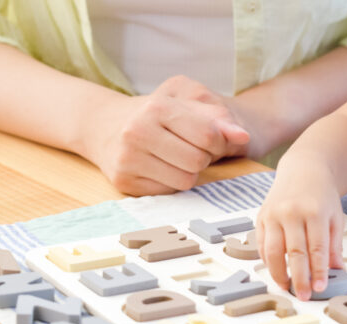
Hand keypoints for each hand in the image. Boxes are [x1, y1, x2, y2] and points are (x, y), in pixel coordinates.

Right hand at [82, 76, 250, 194]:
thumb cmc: (154, 114)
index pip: (209, 136)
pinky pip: (168, 193)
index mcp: (157, 107)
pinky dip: (170, 182)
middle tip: (187, 148)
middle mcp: (137, 131)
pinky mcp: (123, 182)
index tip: (209, 139)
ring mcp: (127, 158)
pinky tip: (158, 168)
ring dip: (188, 172)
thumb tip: (244, 137)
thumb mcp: (184, 106)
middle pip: (198, 161)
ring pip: (185, 181)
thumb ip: (218, 119)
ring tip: (174, 157)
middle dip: (201, 157)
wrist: (102, 125)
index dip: (217, 141)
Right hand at [256, 170, 345, 300]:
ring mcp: (273, 214)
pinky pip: (262, 244)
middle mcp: (291, 212)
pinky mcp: (261, 217)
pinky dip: (267, 261)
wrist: (303, 171)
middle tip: (304, 294)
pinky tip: (276, 271)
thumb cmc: (321, 195)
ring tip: (287, 287)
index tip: (319, 287)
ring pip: (273, 251)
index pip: (316, 248)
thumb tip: (336, 271)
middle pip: (294, 252)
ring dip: (279, 273)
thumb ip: (334, 246)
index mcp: (314, 211)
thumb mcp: (335, 218)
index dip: (317, 271)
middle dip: (299, 277)